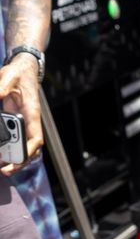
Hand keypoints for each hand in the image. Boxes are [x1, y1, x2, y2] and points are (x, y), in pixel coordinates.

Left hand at [0, 54, 40, 169]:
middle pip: (30, 148)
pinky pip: (14, 139)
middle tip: (5, 169)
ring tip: (1, 165)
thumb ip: (2, 88)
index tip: (19, 160)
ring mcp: (23, 122)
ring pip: (23, 146)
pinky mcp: (15, 121)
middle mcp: (29, 121)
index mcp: (31, 113)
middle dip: (19, 161)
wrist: (22, 69)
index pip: (36, 138)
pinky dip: (7, 148)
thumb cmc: (18, 73)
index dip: (29, 151)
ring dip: (13, 157)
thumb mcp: (8, 77)